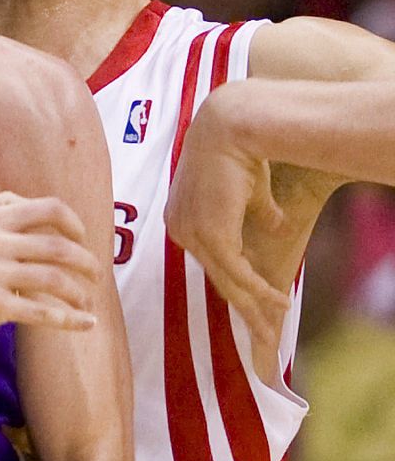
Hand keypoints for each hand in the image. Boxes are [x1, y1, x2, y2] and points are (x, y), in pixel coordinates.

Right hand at [0, 192, 100, 348]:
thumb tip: (34, 209)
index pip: (46, 208)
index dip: (73, 223)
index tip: (82, 239)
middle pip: (58, 245)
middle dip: (87, 262)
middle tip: (96, 275)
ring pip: (55, 279)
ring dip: (80, 293)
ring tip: (88, 302)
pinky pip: (43, 312)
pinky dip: (70, 320)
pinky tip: (85, 324)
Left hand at [165, 88, 290, 379]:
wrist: (233, 126)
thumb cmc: (240, 150)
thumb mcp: (249, 191)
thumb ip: (258, 214)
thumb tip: (279, 227)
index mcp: (182, 220)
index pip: (210, 261)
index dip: (234, 285)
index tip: (251, 306)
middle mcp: (181, 230)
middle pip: (216, 278)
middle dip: (242, 307)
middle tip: (261, 335)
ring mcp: (192, 233)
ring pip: (227, 280)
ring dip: (253, 305)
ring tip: (272, 329)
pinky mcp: (210, 234)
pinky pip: (236, 271)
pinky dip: (257, 289)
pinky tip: (275, 303)